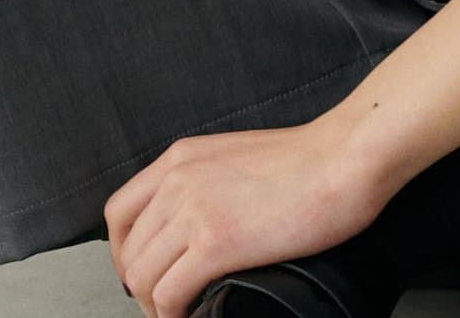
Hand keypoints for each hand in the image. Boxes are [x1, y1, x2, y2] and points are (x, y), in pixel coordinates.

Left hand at [103, 115, 384, 317]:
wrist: (341, 159)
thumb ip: (203, 182)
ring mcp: (193, 210)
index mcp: (179, 158)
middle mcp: (176, 180)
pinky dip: (172, 316)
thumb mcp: (233, 157)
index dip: (123, 253)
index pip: (118, 212)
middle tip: (167, 307)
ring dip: (155, 307)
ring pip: (141, 276)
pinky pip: (169, 294)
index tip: (144, 275)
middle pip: (127, 250)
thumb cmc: (304, 162)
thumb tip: (191, 227)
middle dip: (141, 287)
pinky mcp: (216, 242)